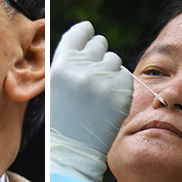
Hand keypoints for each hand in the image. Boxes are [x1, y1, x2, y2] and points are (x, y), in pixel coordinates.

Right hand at [50, 21, 132, 181]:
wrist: (72, 150)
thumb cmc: (60, 118)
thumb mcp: (55, 85)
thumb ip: (69, 62)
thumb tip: (87, 41)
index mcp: (61, 65)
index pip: (79, 33)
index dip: (85, 31)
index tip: (88, 32)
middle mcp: (82, 69)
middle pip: (99, 44)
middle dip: (98, 53)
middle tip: (93, 71)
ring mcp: (103, 80)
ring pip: (114, 59)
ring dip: (109, 69)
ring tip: (100, 89)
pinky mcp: (121, 92)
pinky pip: (125, 75)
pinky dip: (119, 84)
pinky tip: (109, 97)